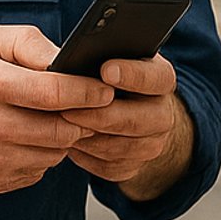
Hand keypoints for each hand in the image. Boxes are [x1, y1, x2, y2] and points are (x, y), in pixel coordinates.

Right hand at [0, 24, 109, 195]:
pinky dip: (40, 154)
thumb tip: (69, 59)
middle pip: (63, 128)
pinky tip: (26, 138)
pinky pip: (39, 170)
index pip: (55, 91)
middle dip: (80, 117)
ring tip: (49, 119)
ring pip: (56, 153)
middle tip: (84, 107)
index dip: (88, 91)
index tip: (104, 90)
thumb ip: (28, 42)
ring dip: (61, 137)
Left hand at [60, 53, 189, 196]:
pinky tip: (65, 140)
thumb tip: (65, 59)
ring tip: (59, 123)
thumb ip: (90, 53)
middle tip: (68, 108)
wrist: (113, 111)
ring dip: (89, 136)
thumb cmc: (97, 75)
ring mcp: (150, 143)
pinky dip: (84, 154)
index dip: (133, 75)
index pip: (156, 78)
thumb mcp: (99, 55)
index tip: (106, 71)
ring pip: (121, 146)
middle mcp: (161, 113)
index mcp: (158, 78)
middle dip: (100, 115)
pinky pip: (107, 165)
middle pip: (138, 120)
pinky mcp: (131, 166)